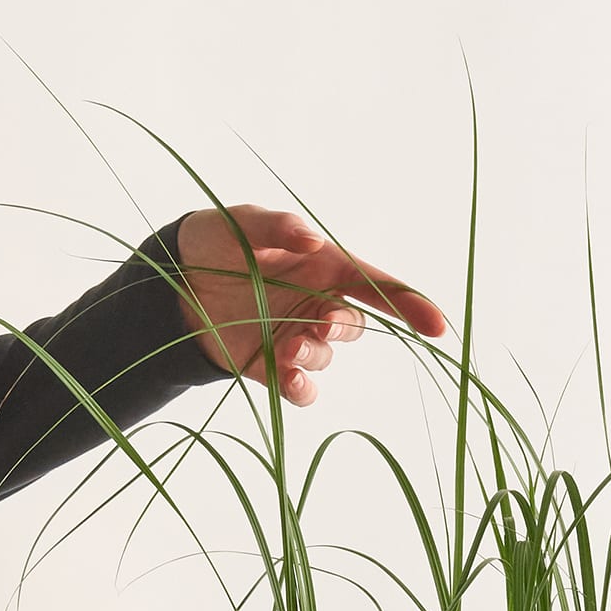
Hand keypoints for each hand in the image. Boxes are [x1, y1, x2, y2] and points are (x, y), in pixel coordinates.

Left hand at [173, 204, 446, 405]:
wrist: (172, 283)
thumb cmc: (214, 242)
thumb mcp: (240, 222)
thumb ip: (277, 226)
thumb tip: (311, 240)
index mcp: (323, 267)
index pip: (378, 287)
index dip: (411, 305)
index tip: (438, 326)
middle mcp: (316, 303)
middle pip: (354, 326)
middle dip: (341, 328)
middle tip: (318, 322)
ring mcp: (295, 337)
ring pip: (325, 357)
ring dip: (312, 354)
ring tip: (285, 345)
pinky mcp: (271, 368)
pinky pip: (301, 389)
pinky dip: (300, 388)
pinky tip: (288, 378)